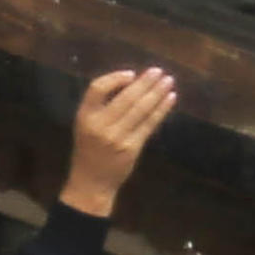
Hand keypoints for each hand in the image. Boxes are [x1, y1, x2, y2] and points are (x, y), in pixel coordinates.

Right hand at [58, 67, 177, 215]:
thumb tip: (130, 84)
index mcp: (85, 116)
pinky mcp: (132, 148)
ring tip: (168, 81)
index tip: (132, 74)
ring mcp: (117, 137)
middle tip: (158, 71)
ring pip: (141, 110)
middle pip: (126, 97)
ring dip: (157, 93)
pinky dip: (161, 110)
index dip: (115, 78)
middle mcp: (100, 125)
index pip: (97, 88)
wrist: (91, 183)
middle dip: (145, 83)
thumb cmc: (89, 150)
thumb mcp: (85, 125)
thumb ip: (100, 106)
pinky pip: (149, 124)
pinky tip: (170, 99)